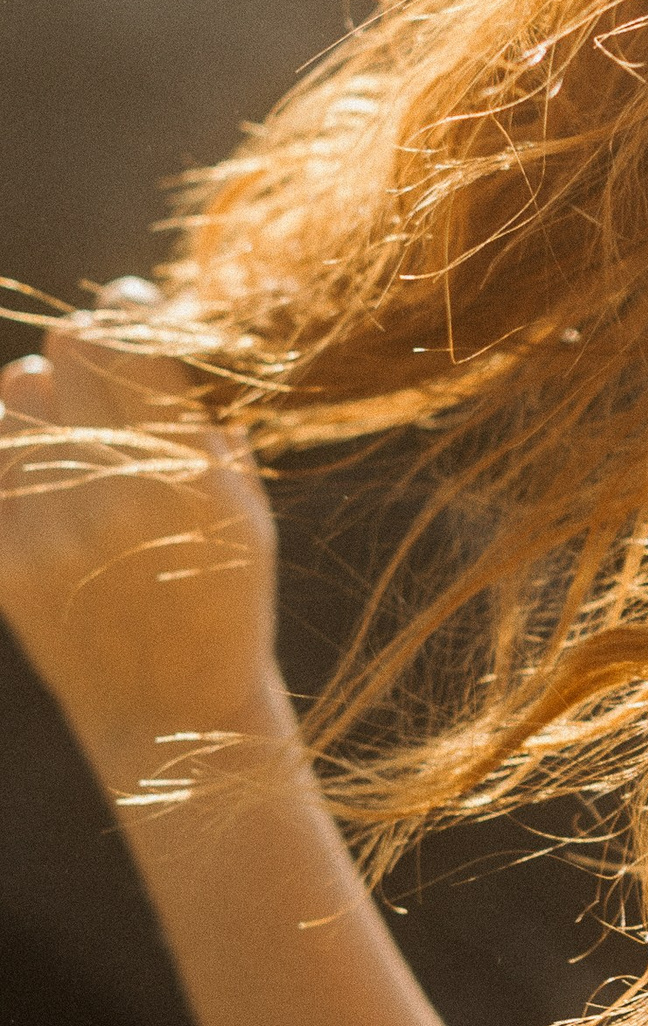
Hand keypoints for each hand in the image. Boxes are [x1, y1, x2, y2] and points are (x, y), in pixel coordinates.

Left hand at [0, 286, 281, 782]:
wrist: (172, 715)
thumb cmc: (224, 601)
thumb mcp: (245, 512)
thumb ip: (204, 426)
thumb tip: (160, 339)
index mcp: (188, 476)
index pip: (129, 338)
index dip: (130, 310)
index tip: (134, 311)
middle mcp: (112, 494)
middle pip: (64, 351)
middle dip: (89, 352)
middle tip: (106, 376)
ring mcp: (47, 529)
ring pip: (17, 399)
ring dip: (45, 405)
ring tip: (73, 442)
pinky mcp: (4, 561)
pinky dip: (14, 458)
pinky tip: (44, 481)